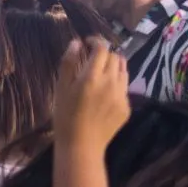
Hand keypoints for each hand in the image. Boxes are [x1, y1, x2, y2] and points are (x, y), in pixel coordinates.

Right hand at [50, 38, 129, 155]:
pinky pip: (124, 87)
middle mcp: (111, 83)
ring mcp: (122, 96)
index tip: (87, 42)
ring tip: (101, 72)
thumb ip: (68, 63)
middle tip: (93, 57)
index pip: (102, 48)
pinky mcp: (127, 107)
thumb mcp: (60, 88)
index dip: (96, 41)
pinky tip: (104, 92)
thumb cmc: (65, 115)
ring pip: (123, 71)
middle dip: (105, 53)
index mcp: (92, 77)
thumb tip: (76, 43)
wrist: (82, 145)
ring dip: (113, 66)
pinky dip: (116, 83)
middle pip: (115, 57)